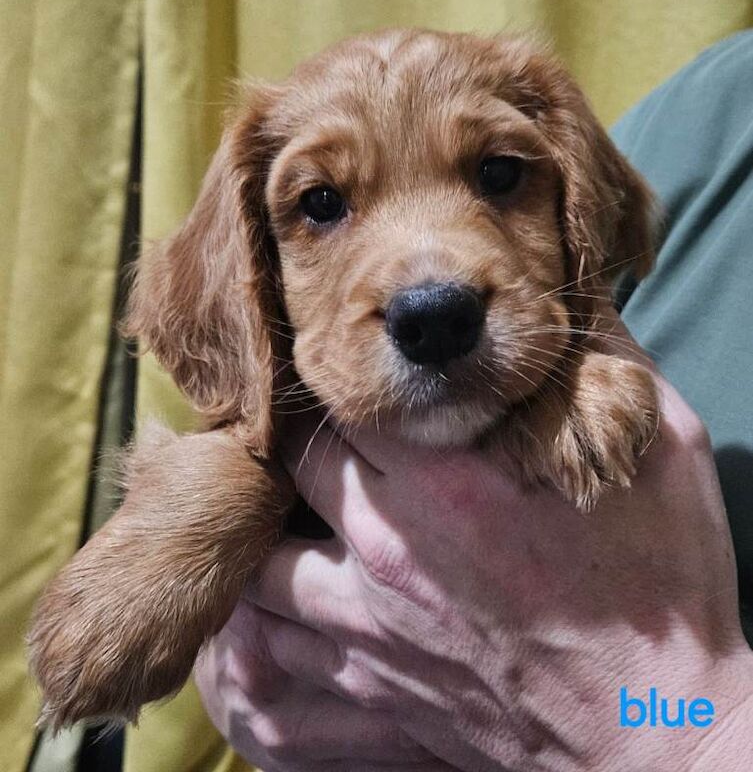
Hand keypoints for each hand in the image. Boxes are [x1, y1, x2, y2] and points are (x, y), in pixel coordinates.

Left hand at [243, 317, 752, 770]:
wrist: (658, 728)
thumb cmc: (665, 584)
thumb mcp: (658, 447)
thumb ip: (605, 361)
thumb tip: (578, 287)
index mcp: (453, 477)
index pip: (350, 396)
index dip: (350, 380)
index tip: (359, 377)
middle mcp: (391, 543)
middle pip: (297, 463)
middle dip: (306, 441)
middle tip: (326, 435)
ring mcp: (366, 620)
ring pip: (263, 554)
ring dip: (271, 524)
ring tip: (290, 510)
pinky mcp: (366, 680)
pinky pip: (270, 638)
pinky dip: (263, 609)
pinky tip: (283, 591)